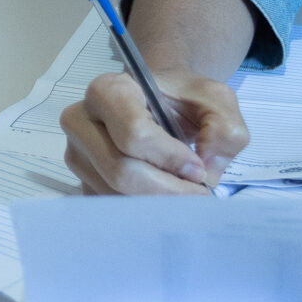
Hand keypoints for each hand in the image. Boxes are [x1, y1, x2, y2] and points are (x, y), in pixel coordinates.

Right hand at [60, 67, 249, 195]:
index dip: (170, 158)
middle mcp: (81, 120)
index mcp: (108, 91)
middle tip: (198, 191)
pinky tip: (163, 198)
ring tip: (183, 192)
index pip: (133, 134)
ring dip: (156, 202)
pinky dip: (142, 211)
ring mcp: (77, 153)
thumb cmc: (182, 100)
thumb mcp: (216, 100)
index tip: (198, 168)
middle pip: (120, 170)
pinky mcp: (81, 180)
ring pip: (115, 193)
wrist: (160, 103)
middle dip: (166, 189)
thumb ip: (225, 128)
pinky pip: (109, 206)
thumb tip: (207, 169)